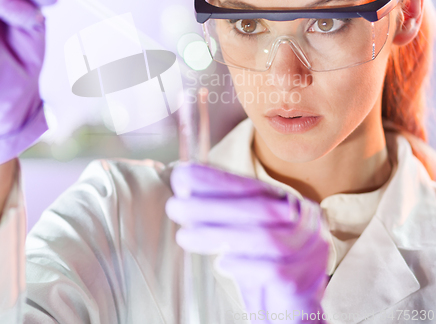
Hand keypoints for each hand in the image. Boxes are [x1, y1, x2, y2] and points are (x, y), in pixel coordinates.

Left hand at [166, 162, 329, 320]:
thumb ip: (222, 214)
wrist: (292, 314)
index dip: (217, 180)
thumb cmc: (263, 270)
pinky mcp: (304, 281)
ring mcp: (311, 251)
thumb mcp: (242, 236)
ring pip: (264, 237)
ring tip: (185, 237)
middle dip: (212, 206)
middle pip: (259, 208)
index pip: (252, 186)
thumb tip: (184, 189)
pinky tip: (222, 264)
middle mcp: (305, 222)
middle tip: (175, 207)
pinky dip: (244, 265)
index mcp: (288, 204)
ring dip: (219, 235)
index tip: (183, 176)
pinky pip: (273, 269)